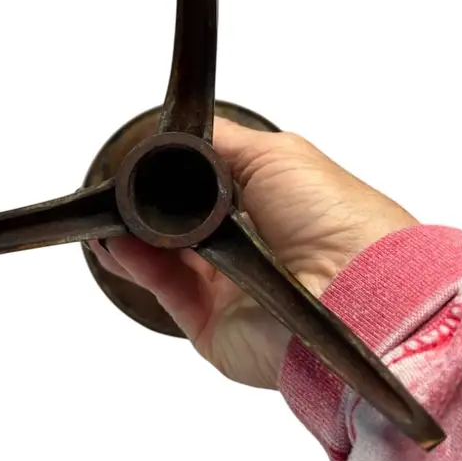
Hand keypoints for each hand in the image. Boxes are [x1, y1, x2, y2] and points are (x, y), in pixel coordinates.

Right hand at [89, 118, 417, 389]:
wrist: (353, 289)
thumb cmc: (332, 216)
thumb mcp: (275, 154)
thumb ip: (219, 143)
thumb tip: (180, 135)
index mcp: (266, 209)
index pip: (204, 192)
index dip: (171, 179)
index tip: (140, 167)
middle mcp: (246, 250)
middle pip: (179, 227)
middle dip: (145, 209)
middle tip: (118, 193)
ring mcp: (228, 290)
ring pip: (165, 261)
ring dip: (133, 237)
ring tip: (108, 218)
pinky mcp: (212, 325)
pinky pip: (165, 291)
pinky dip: (137, 266)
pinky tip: (118, 244)